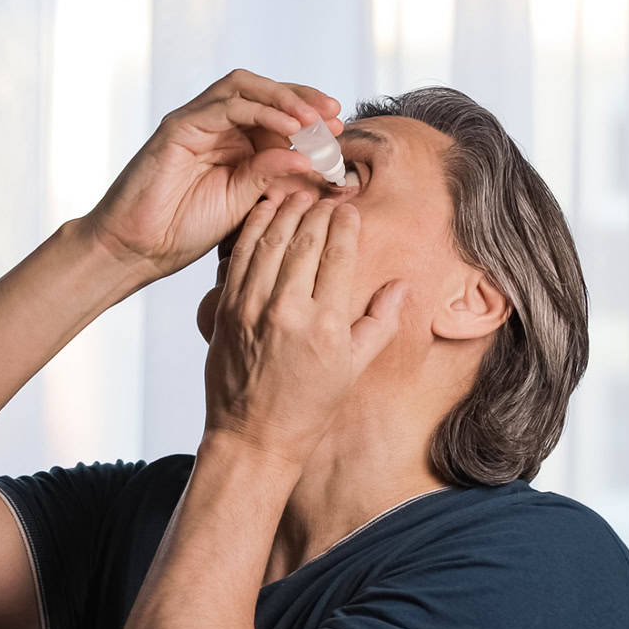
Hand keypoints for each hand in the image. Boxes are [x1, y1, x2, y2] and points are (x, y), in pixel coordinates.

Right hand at [78, 69, 342, 280]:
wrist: (137, 249)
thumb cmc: (183, 233)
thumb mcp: (244, 204)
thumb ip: (273, 177)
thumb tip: (314, 159)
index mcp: (232, 145)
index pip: (276, 114)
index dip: (310, 118)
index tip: (341, 132)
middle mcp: (214, 126)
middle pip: (264, 92)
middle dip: (303, 100)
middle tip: (335, 117)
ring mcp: (195, 122)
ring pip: (245, 88)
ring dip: (285, 99)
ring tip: (314, 119)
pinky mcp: (179, 127)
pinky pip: (225, 105)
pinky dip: (260, 111)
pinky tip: (287, 129)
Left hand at [202, 192, 406, 469]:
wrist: (253, 435)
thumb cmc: (308, 407)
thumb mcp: (354, 369)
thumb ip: (380, 322)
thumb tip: (402, 285)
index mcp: (326, 324)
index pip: (338, 255)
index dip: (345, 224)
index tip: (349, 208)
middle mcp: (288, 311)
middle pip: (305, 240)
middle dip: (318, 209)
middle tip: (325, 192)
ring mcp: (252, 308)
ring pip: (270, 241)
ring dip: (285, 210)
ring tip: (298, 192)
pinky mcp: (226, 309)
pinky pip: (240, 257)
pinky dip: (252, 228)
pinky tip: (263, 212)